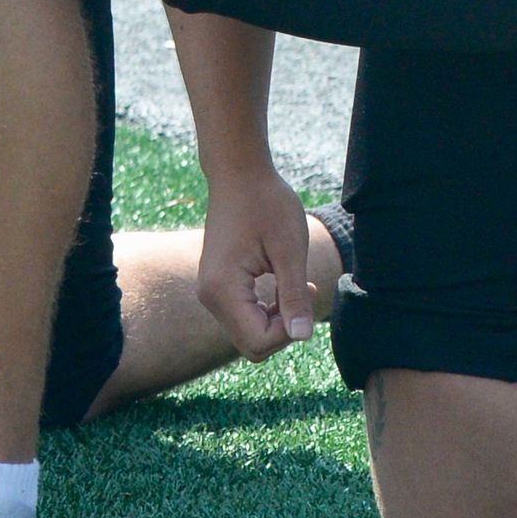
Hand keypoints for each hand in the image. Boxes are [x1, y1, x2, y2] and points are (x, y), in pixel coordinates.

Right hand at [197, 164, 316, 359]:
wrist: (238, 173)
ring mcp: (210, 292)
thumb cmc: (267, 204)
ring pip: (249, 333)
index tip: (307, 293)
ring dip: (277, 318)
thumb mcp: (289, 250)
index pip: (258, 342)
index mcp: (222, 289)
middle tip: (305, 290)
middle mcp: (209, 297)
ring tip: (297, 283)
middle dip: (283, 328)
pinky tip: (283, 283)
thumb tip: (302, 337)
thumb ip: (294, 296)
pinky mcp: (217, 286)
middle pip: (252, 344)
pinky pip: (244, 316)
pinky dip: (267, 309)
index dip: (289, 331)